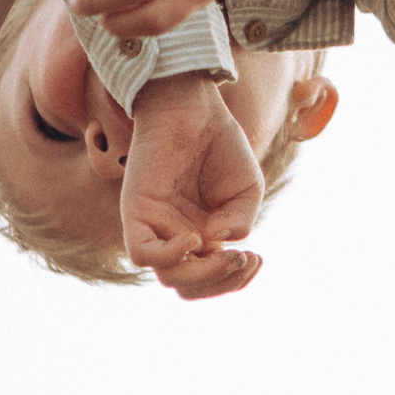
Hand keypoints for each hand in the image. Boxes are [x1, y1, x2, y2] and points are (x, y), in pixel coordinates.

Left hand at [121, 74, 267, 297]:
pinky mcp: (136, 211)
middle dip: (221, 283)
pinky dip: (168, 256)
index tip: (257, 259)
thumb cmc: (220, 146)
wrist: (194, 108)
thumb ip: (240, 220)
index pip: (209, 281)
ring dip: (203, 274)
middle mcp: (175, 236)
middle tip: (244, 259)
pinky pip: (141, 254)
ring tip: (227, 253)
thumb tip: (220, 242)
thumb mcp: (246, 190)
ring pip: (169, 276)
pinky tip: (194, 238)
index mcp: (201, 237)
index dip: (234, 281)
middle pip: (188, 286)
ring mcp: (155, 226)